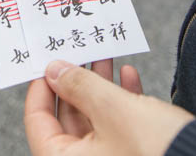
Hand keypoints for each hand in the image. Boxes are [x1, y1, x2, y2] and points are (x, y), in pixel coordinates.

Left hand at [24, 60, 193, 155]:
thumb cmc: (157, 148)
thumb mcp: (113, 109)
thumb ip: (79, 86)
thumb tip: (53, 70)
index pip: (38, 122)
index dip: (40, 88)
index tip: (48, 61)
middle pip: (67, 118)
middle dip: (76, 80)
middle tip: (80, 50)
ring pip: (94, 117)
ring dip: (99, 85)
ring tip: (105, 55)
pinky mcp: (134, 155)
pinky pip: (117, 126)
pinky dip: (120, 100)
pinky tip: (129, 75)